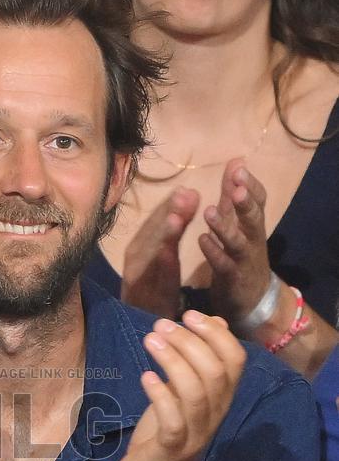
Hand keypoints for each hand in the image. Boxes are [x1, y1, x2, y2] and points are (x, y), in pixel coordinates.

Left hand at [111, 311, 245, 460]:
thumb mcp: (181, 394)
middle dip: (189, 342)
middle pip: (215, 372)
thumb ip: (197, 363)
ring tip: (151, 340)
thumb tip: (214, 322)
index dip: (216, 334)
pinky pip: (173, 421)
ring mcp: (194, 435)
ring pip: (196, 393)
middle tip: (161, 326)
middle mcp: (214, 416)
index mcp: (220, 400)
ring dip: (173, 361)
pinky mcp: (170, 451)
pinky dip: (161, 395)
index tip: (189, 314)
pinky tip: (146, 377)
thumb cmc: (164, 437)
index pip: (236, 361)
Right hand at [120, 187, 198, 317]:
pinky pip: (152, 282)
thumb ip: (176, 228)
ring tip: (176, 219)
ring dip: (162, 237)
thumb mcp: (166, 256)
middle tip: (185, 195)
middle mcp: (134, 261)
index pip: (154, 222)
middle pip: (151, 234)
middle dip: (167, 214)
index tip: (187, 190)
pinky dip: (159, 268)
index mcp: (140, 248)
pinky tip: (168, 254)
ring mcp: (136, 280)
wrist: (146, 330)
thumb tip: (188, 192)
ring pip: (149, 254)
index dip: (169, 205)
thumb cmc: (158, 289)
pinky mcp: (142, 299)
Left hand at [200, 159, 271, 324]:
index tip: (239, 168)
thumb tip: (236, 161)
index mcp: (253, 225)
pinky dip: (213, 252)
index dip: (250, 185)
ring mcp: (243, 260)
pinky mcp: (232, 279)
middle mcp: (252, 240)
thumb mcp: (238, 222)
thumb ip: (233, 195)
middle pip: (254, 219)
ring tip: (208, 212)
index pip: (258, 200)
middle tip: (236, 187)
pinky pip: (223, 265)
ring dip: (224, 227)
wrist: (251, 299)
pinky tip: (201, 240)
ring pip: (238, 242)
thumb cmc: (241, 256)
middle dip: (245, 203)